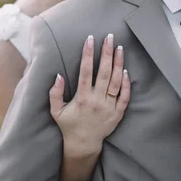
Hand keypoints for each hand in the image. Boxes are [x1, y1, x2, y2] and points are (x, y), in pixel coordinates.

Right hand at [49, 34, 129, 156]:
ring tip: (120, 48)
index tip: (90, 39)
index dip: (88, 54)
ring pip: (117, 82)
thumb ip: (54, 93)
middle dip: (107, 53)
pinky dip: (126, 83)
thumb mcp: (55, 110)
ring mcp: (109, 107)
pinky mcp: (118, 113)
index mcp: (82, 98)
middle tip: (109, 37)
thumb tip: (58, 75)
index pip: (86, 71)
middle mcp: (97, 101)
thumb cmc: (68, 125)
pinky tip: (125, 70)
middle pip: (104, 72)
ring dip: (119, 63)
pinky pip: (125, 96)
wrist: (84, 144)